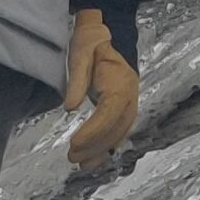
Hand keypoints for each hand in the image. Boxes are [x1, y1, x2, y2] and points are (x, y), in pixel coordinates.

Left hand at [62, 8, 137, 169]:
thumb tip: (69, 108)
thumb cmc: (92, 42)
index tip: (74, 143)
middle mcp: (130, 97)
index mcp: (120, 83)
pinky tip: (95, 160)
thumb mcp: (79, 54)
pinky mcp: (125, 109)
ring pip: (119, 133)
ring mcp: (130, 104)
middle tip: (72, 157)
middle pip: (116, 128)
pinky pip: (119, 131)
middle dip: (95, 145)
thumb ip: (75, 82)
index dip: (93, 131)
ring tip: (81, 165)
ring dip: (101, 151)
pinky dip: (107, 147)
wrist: (110, 34)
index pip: (109, 113)